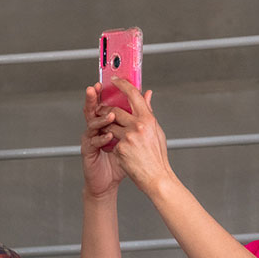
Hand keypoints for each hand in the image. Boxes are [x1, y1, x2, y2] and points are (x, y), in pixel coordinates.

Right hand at [81, 84, 128, 199]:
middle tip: (94, 89)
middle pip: (91, 109)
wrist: (109, 181)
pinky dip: (102, 138)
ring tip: (111, 115)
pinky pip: (94, 142)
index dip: (100, 92)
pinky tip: (109, 136)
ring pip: (92, 124)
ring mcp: (90, 139)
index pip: (102, 103)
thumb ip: (139, 113)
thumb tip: (147, 94)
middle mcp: (95, 128)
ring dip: (101, 118)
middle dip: (92, 99)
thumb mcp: (133, 133)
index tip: (103, 82)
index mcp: (104, 122)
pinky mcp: (88, 151)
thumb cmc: (120, 159)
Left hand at [102, 78, 172, 196]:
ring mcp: (128, 137)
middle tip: (101, 110)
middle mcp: (138, 126)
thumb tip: (147, 94)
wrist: (156, 178)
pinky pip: (110, 142)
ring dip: (105, 127)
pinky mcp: (120, 149)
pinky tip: (119, 152)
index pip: (133, 95)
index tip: (114, 80)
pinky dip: (111, 145)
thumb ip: (148, 112)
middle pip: (115, 110)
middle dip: (105, 110)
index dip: (122, 85)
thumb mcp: (156, 132)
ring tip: (107, 131)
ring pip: (109, 125)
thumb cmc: (157, 156)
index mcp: (149, 119)